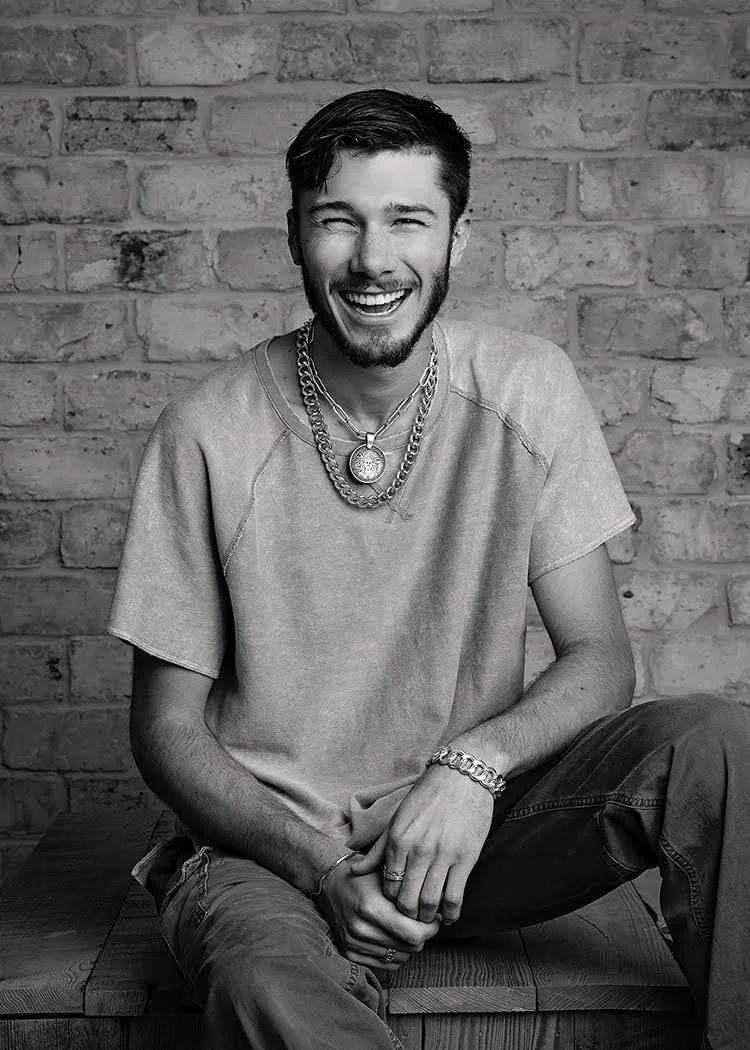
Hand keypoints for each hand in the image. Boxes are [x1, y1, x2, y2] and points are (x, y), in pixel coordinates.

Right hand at [316, 857, 439, 972]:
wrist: (331, 883)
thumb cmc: (365, 876)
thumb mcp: (387, 875)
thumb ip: (410, 892)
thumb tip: (440, 907)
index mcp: (371, 907)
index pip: (414, 934)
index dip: (431, 927)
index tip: (435, 917)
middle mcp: (361, 928)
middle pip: (410, 948)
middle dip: (422, 935)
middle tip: (424, 921)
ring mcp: (354, 943)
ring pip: (401, 958)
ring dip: (409, 945)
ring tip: (406, 927)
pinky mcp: (350, 953)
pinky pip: (386, 965)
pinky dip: (396, 953)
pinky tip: (393, 936)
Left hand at [349, 764, 493, 925]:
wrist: (462, 775)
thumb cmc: (428, 795)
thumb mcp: (397, 818)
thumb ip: (378, 848)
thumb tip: (355, 870)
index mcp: (398, 840)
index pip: (388, 886)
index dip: (391, 901)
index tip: (398, 904)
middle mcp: (418, 850)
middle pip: (406, 900)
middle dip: (408, 915)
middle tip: (412, 918)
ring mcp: (443, 856)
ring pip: (429, 903)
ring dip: (428, 918)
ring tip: (430, 918)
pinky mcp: (465, 858)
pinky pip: (455, 897)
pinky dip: (451, 913)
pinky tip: (449, 915)